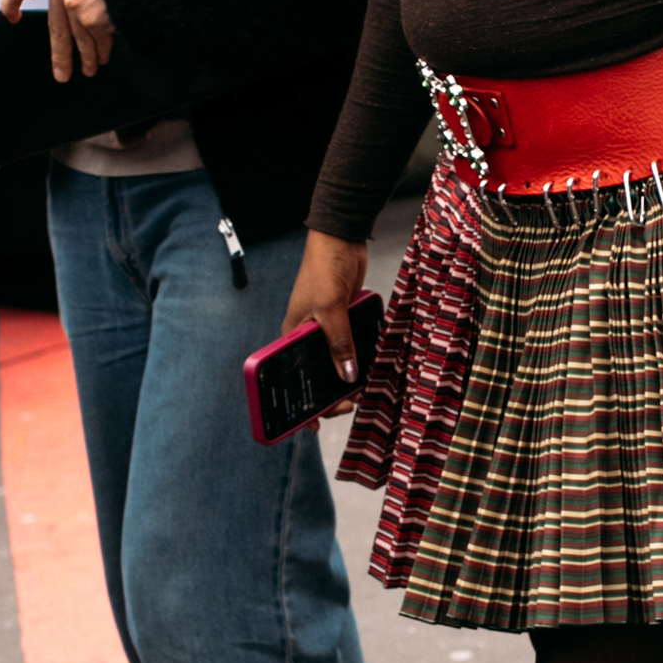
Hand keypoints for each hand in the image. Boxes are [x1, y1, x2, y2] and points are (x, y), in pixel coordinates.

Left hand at [0, 0, 111, 80]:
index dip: (11, 3)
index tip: (12, 16)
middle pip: (54, 29)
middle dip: (59, 56)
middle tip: (61, 73)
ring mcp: (76, 5)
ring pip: (78, 39)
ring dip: (86, 57)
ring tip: (90, 68)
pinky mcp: (94, 18)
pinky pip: (97, 40)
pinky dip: (102, 50)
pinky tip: (104, 56)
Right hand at [282, 231, 368, 407]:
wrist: (342, 238)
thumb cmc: (323, 268)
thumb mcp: (329, 309)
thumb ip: (339, 343)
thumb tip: (348, 376)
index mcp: (291, 335)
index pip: (290, 377)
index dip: (299, 402)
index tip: (313, 424)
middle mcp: (306, 336)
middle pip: (316, 374)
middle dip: (330, 394)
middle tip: (349, 404)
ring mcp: (326, 328)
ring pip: (337, 361)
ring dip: (348, 376)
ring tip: (363, 391)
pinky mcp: (345, 320)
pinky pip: (352, 345)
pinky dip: (360, 356)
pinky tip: (373, 368)